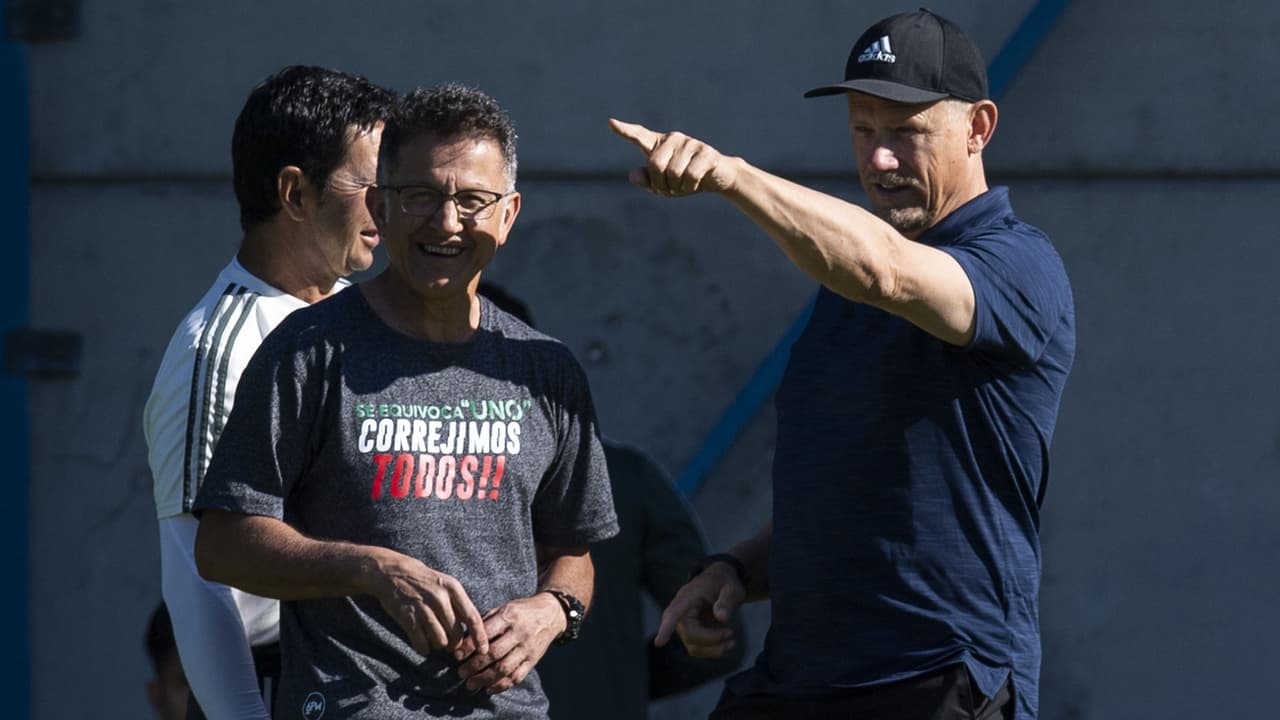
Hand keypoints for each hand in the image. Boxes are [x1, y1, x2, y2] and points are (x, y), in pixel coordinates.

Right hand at [367, 549, 487, 658]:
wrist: (393, 572)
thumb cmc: (425, 581)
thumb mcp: (446, 585)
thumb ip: (459, 605)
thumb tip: (473, 631)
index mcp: (453, 588)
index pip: (472, 617)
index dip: (480, 637)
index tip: (484, 650)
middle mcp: (440, 597)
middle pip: (456, 634)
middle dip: (455, 644)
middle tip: (450, 644)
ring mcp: (423, 607)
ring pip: (440, 641)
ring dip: (439, 646)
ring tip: (434, 639)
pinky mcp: (407, 617)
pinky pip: (421, 643)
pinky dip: (424, 648)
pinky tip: (423, 644)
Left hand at [454, 592, 563, 694]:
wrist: (551, 613)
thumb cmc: (521, 610)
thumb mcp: (503, 608)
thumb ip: (485, 622)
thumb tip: (464, 639)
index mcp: (509, 616)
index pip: (486, 633)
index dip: (469, 646)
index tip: (456, 655)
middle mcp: (519, 633)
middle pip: (494, 653)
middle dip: (474, 666)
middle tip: (460, 673)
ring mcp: (528, 648)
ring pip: (505, 668)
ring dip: (485, 679)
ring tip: (470, 684)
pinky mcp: (533, 660)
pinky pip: (517, 676)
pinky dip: (502, 685)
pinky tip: (488, 688)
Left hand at [609, 118, 738, 195]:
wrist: (717, 178)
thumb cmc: (684, 179)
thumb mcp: (662, 184)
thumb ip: (646, 180)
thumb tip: (633, 176)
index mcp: (659, 144)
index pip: (639, 135)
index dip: (625, 131)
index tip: (611, 123)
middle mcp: (673, 138)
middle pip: (655, 165)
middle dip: (661, 184)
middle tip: (671, 187)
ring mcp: (690, 143)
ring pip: (673, 173)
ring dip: (677, 187)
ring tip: (684, 185)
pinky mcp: (706, 152)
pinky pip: (690, 175)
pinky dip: (690, 187)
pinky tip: (696, 184)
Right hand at [654, 562, 744, 657]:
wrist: (721, 581)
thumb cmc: (724, 582)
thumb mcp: (731, 587)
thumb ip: (726, 601)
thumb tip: (721, 618)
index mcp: (688, 596)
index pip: (674, 613)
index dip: (666, 627)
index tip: (659, 642)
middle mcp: (682, 611)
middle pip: (688, 634)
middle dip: (710, 639)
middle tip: (731, 633)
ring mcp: (685, 623)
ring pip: (692, 645)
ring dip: (712, 649)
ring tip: (731, 643)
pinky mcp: (691, 632)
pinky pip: (697, 647)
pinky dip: (712, 650)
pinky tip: (727, 643)